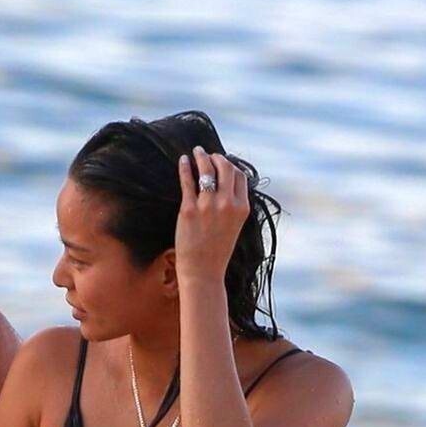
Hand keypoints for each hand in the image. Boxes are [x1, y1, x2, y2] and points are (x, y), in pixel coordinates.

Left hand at [175, 144, 249, 283]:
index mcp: (242, 208)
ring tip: (196, 152)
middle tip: (207, 154)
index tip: (221, 163)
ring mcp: (208, 206)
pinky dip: (185, 167)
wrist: (203, 274)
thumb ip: (233, 207)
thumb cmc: (216, 253)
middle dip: (216, 157)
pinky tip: (183, 161)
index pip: (239, 176)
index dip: (230, 165)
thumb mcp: (234, 227)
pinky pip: (188, 181)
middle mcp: (227, 204)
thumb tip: (225, 187)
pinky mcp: (189, 210)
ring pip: (207, 170)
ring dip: (201, 157)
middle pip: (225, 168)